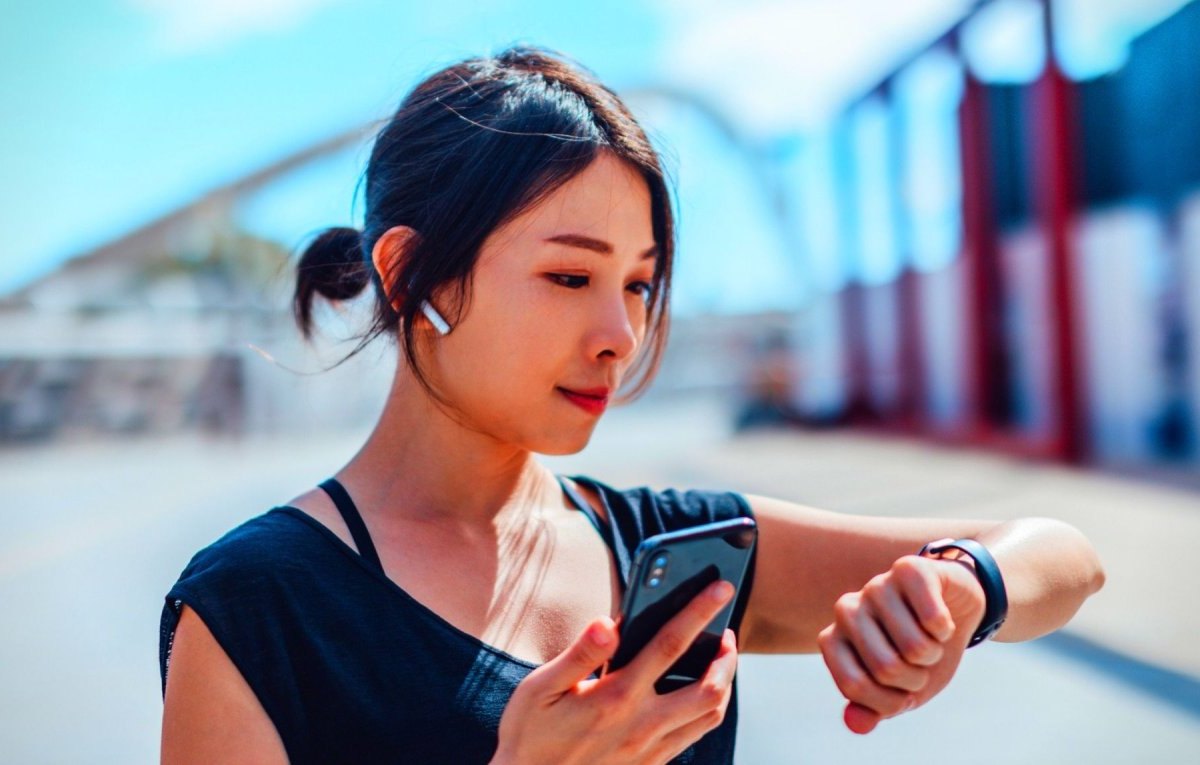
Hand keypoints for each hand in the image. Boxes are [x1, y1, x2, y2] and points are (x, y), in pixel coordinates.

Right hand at [491, 580, 738, 764]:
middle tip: (728, 631)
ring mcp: (651, 749)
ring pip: (710, 715)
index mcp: (616, 697)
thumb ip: (579, 654)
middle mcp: (642, 724)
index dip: (698, 612)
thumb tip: (609, 623)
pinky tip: (696, 691)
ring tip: (719, 659)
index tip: (721, 587)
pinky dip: (707, 709)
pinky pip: (695, 735)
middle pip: (710, 687)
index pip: (669, 645)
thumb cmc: (530, 735)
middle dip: (728, 655)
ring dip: (724, 683)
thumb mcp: (539, 689)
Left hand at [817, 554, 985, 733]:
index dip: (889, 701)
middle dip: (916, 678)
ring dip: (934, 653)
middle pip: (886, 668)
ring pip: (913, 646)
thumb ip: (874, 708)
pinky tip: (941, 619)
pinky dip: (946, 629)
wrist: (953, 611)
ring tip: (930, 639)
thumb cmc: (919, 654)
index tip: (902, 693)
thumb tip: (855, 723)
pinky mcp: (908, 568)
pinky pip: (932, 617)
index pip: (854, 686)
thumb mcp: (900, 691)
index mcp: (834, 640)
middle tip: (920, 662)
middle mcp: (847, 610)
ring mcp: (875, 586)